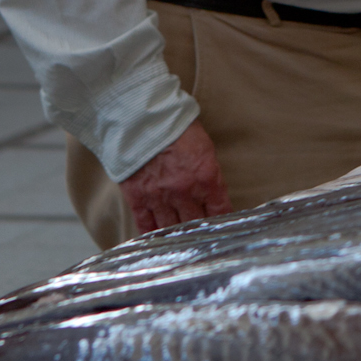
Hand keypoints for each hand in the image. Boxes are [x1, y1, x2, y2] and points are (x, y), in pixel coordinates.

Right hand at [120, 119, 228, 235]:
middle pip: (196, 223)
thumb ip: (209, 172)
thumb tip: (212, 193)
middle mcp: (184, 192)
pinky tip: (156, 241)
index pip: (220, 211)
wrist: (139, 117)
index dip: (222, 222)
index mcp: (206, 178)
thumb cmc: (174, 126)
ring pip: (172, 228)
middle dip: (200, 231)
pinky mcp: (137, 198)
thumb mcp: (204, 146)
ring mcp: (159, 197)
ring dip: (177, 235)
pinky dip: (152, 234)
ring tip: (181, 243)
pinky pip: (145, 224)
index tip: (223, 228)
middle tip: (202, 240)